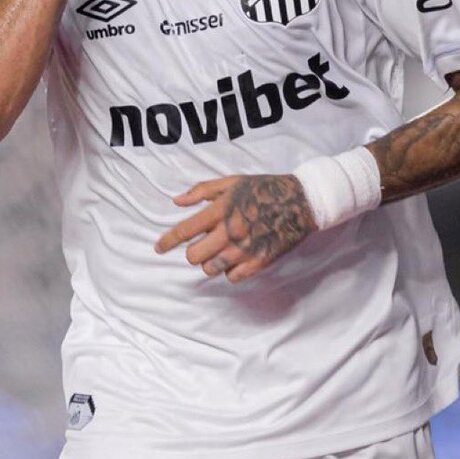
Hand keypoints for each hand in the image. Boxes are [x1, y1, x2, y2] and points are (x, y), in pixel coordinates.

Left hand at [155, 174, 317, 282]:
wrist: (302, 200)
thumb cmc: (264, 187)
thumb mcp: (232, 181)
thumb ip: (202, 190)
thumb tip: (176, 201)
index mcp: (220, 210)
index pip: (185, 230)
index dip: (167, 241)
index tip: (158, 248)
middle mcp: (230, 231)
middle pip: (194, 256)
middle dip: (193, 253)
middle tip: (201, 246)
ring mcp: (245, 249)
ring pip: (211, 269)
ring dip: (211, 262)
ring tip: (221, 251)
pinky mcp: (260, 261)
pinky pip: (233, 277)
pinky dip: (231, 271)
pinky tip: (237, 259)